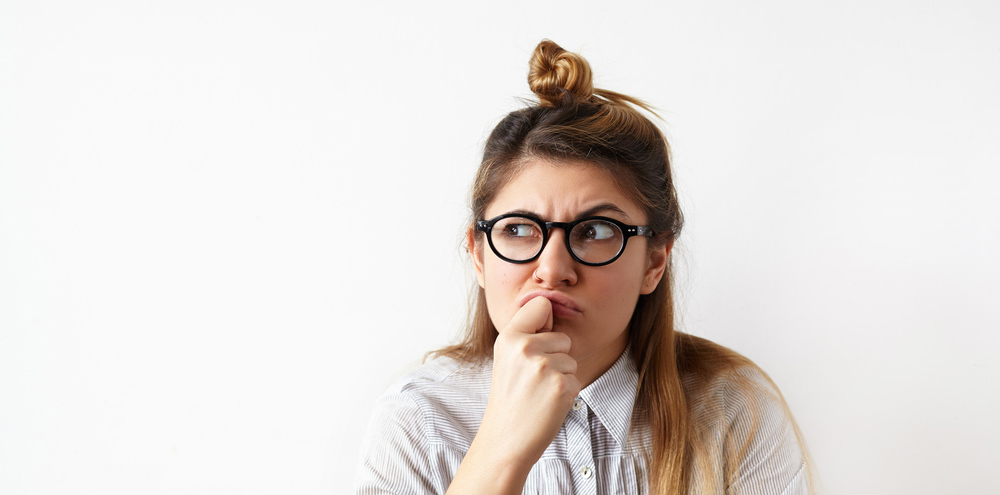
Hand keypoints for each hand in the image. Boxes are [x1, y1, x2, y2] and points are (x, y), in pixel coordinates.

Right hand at [479, 296, 580, 468]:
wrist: (505, 439)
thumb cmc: (510, 398)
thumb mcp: (506, 358)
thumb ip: (526, 333)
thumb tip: (552, 307)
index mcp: (509, 337)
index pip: (541, 304)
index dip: (545, 322)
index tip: (537, 339)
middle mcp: (525, 347)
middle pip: (562, 337)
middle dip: (555, 357)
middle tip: (533, 379)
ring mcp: (544, 366)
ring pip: (571, 359)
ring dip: (561, 376)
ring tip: (539, 392)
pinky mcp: (561, 385)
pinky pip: (576, 378)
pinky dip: (566, 392)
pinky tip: (547, 404)